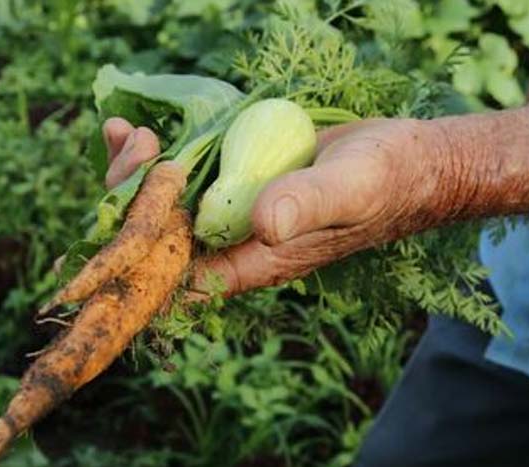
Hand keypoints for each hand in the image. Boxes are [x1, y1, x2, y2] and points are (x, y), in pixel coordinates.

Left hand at [102, 116, 454, 296]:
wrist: (404, 159)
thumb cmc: (383, 181)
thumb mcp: (350, 189)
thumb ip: (308, 205)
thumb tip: (263, 223)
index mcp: (255, 261)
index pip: (179, 276)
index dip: (142, 249)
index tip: (130, 202)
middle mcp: (234, 241)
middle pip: (159, 237)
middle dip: (129, 197)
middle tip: (134, 145)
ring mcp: (231, 209)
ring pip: (162, 204)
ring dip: (133, 171)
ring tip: (125, 131)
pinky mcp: (233, 177)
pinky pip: (182, 172)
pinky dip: (153, 154)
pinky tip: (132, 127)